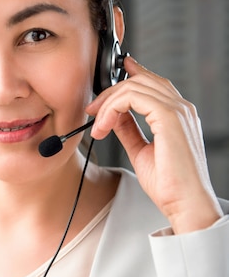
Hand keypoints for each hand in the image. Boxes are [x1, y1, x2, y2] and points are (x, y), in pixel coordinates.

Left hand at [86, 56, 222, 233]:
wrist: (185, 203)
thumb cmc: (170, 184)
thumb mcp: (140, 150)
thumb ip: (128, 129)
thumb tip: (114, 115)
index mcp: (178, 115)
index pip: (153, 83)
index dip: (132, 73)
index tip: (112, 74)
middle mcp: (181, 108)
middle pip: (140, 81)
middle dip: (110, 92)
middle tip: (92, 110)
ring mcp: (177, 110)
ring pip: (133, 87)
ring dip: (107, 103)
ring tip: (97, 125)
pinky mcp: (169, 116)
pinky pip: (132, 98)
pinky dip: (111, 109)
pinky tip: (103, 126)